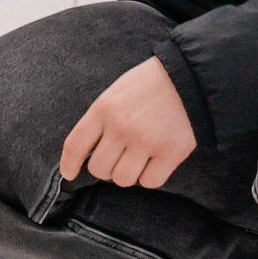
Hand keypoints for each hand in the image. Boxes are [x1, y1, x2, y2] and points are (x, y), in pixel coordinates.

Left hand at [60, 57, 196, 187]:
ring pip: (123, 179)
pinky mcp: (170, 152)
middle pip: (99, 169)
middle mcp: (121, 127)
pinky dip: (151, 176)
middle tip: (118, 158)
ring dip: (128, 173)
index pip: (75, 145)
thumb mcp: (116, 93)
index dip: (68, 164)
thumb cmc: (149, 85)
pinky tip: (155, 161)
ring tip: (138, 158)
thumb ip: (100, 119)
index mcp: (104, 109)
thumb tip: (88, 152)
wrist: (189, 77)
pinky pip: (150, 181)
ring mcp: (146, 141)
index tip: (69, 174)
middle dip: (106, 168)